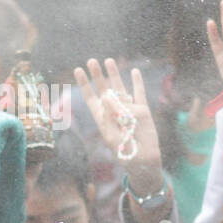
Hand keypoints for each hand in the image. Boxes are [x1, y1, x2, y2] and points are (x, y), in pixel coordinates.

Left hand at [74, 58, 161, 182]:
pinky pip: (139, 94)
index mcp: (103, 118)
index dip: (85, 84)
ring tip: (109, 61)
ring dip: (114, 74)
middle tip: (91, 61)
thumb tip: (107, 95)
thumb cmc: (125, 152)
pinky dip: (137, 82)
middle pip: (105, 89)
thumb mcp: (113, 136)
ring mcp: (129, 109)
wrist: (143, 161)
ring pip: (120, 87)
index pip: (91, 98)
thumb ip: (110, 115)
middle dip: (98, 75)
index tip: (78, 70)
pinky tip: (134, 71)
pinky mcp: (143, 111)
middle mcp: (114, 111)